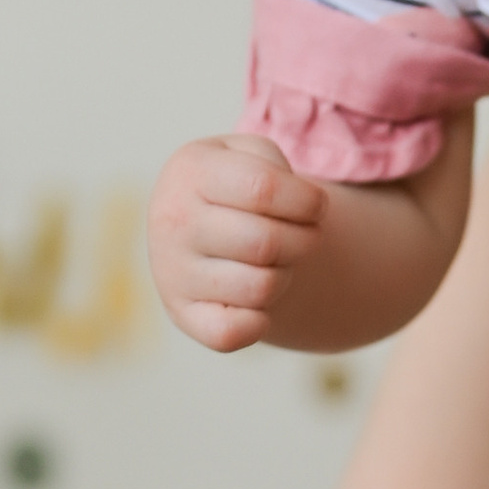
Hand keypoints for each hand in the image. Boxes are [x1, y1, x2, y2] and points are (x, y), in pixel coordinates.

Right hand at [146, 132, 327, 350]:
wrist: (197, 222)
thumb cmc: (237, 185)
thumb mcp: (252, 155)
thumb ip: (273, 165)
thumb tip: (292, 205)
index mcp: (191, 170)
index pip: (264, 189)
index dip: (308, 202)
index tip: (316, 207)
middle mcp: (172, 220)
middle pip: (266, 243)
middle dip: (304, 240)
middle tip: (300, 235)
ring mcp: (171, 271)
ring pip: (260, 287)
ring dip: (284, 275)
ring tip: (273, 261)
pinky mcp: (181, 315)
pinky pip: (232, 333)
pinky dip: (259, 322)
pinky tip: (256, 300)